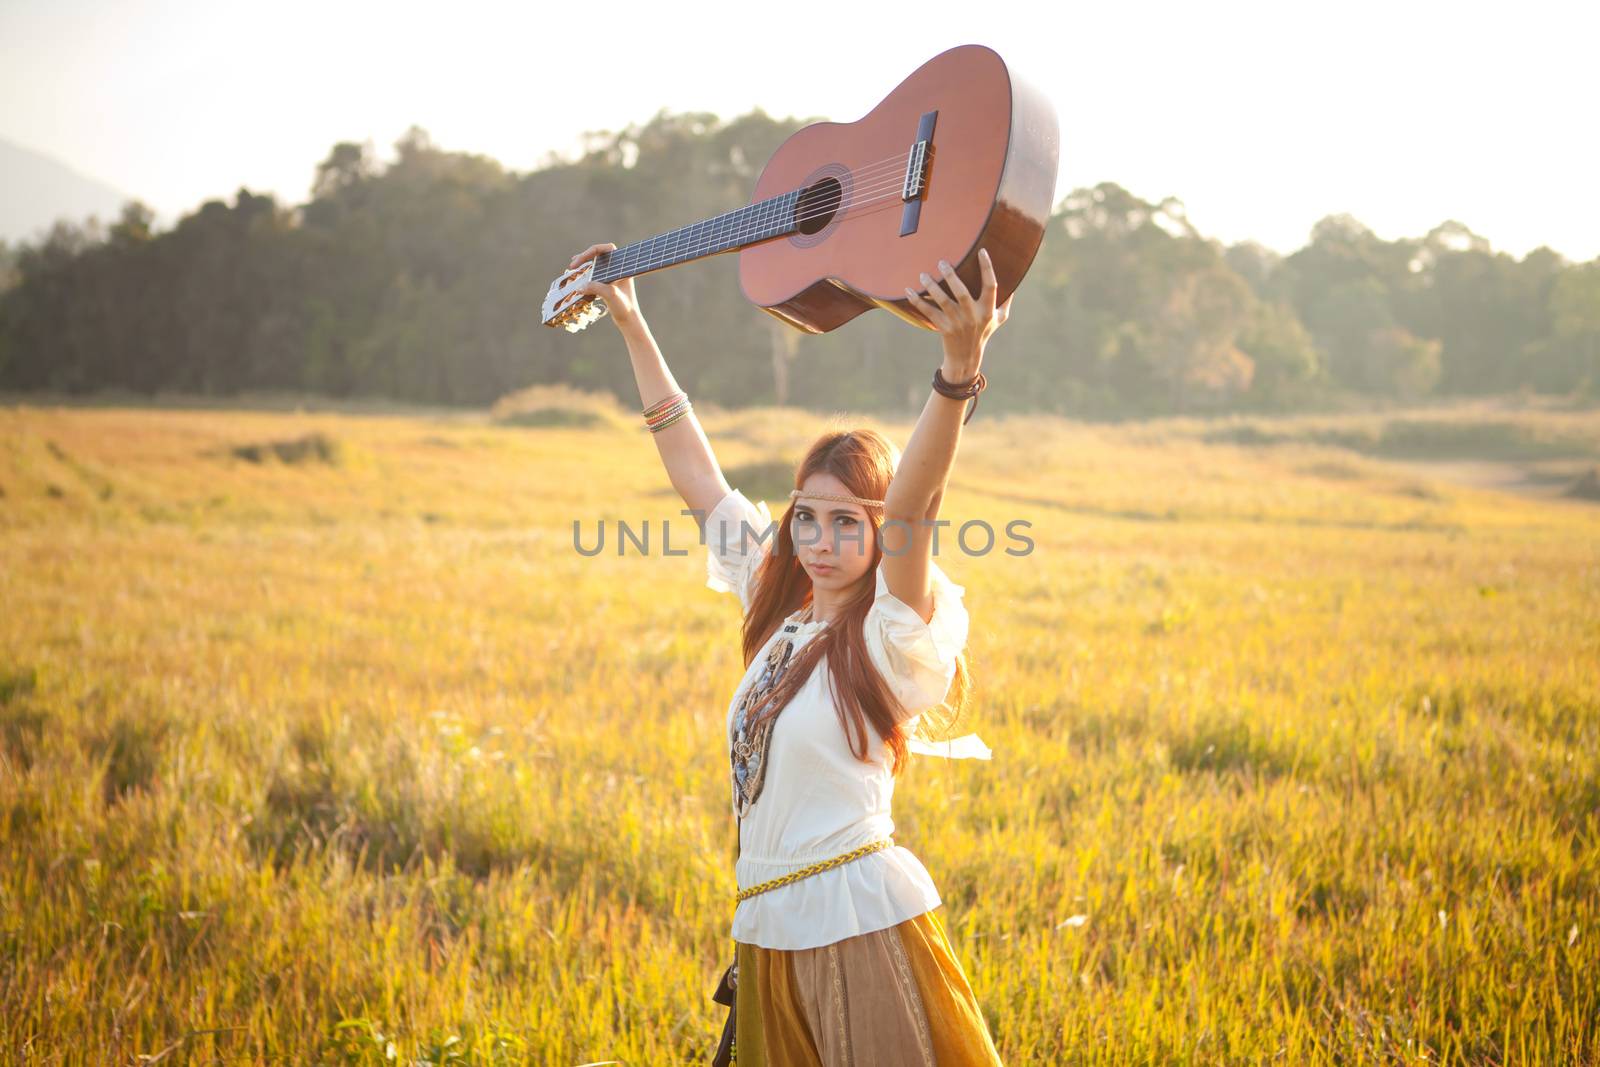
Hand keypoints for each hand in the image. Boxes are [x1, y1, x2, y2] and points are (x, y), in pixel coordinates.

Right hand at [569, 242, 641, 329]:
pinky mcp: (608, 285)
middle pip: (599, 255)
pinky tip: (578, 278)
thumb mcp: (611, 295)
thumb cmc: (624, 308)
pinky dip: (586, 274)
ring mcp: (612, 277)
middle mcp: (617, 270)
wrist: (629, 321)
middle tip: (573, 264)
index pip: (606, 249)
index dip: (591, 251)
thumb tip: (580, 287)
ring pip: (596, 265)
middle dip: (585, 256)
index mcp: (621, 267)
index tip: (579, 261)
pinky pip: (595, 275)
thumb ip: (596, 287)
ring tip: (573, 267)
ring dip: (584, 264)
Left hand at [903, 247, 1013, 370]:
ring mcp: (957, 323)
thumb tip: (1014, 279)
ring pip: (943, 301)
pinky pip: (928, 312)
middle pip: (962, 293)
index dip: (987, 268)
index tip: (981, 251)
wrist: (966, 357)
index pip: (991, 286)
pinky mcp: (943, 328)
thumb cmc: (983, 332)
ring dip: (932, 287)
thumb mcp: (999, 319)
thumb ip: (1006, 300)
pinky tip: (908, 290)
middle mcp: (973, 316)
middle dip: (951, 277)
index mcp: (988, 311)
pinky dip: (917, 301)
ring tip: (923, 274)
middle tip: (942, 262)